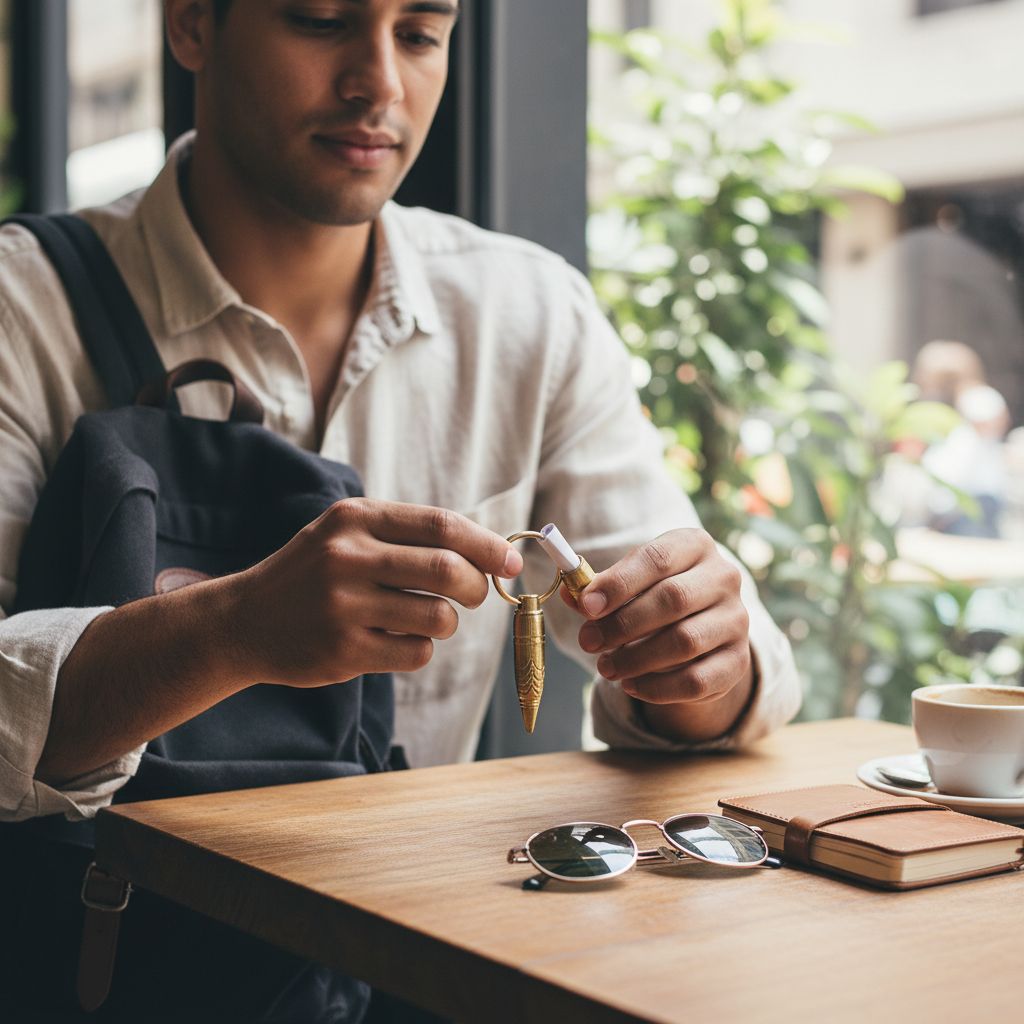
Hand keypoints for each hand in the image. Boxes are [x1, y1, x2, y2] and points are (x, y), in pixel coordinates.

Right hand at [225, 499, 522, 686]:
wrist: (243, 621)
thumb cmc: (312, 573)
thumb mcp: (348, 533)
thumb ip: (408, 535)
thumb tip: (490, 553)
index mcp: (356, 518)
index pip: (442, 525)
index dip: (487, 545)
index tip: (510, 561)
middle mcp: (347, 557)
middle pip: (448, 571)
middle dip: (477, 586)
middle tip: (475, 594)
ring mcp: (342, 606)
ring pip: (438, 617)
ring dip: (446, 622)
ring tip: (424, 618)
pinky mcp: (342, 651)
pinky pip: (416, 654)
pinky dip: (420, 650)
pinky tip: (395, 641)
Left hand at [568, 528, 753, 741]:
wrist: (700, 634)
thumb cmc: (653, 598)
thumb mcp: (627, 585)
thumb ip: (598, 590)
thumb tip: (571, 594)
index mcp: (694, 545)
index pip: (657, 558)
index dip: (619, 583)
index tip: (587, 607)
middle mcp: (724, 577)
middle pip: (673, 599)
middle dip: (623, 624)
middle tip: (588, 642)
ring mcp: (736, 619)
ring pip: (685, 641)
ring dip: (636, 658)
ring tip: (605, 667)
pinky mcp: (738, 661)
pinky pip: (697, 680)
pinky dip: (657, 687)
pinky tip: (631, 686)